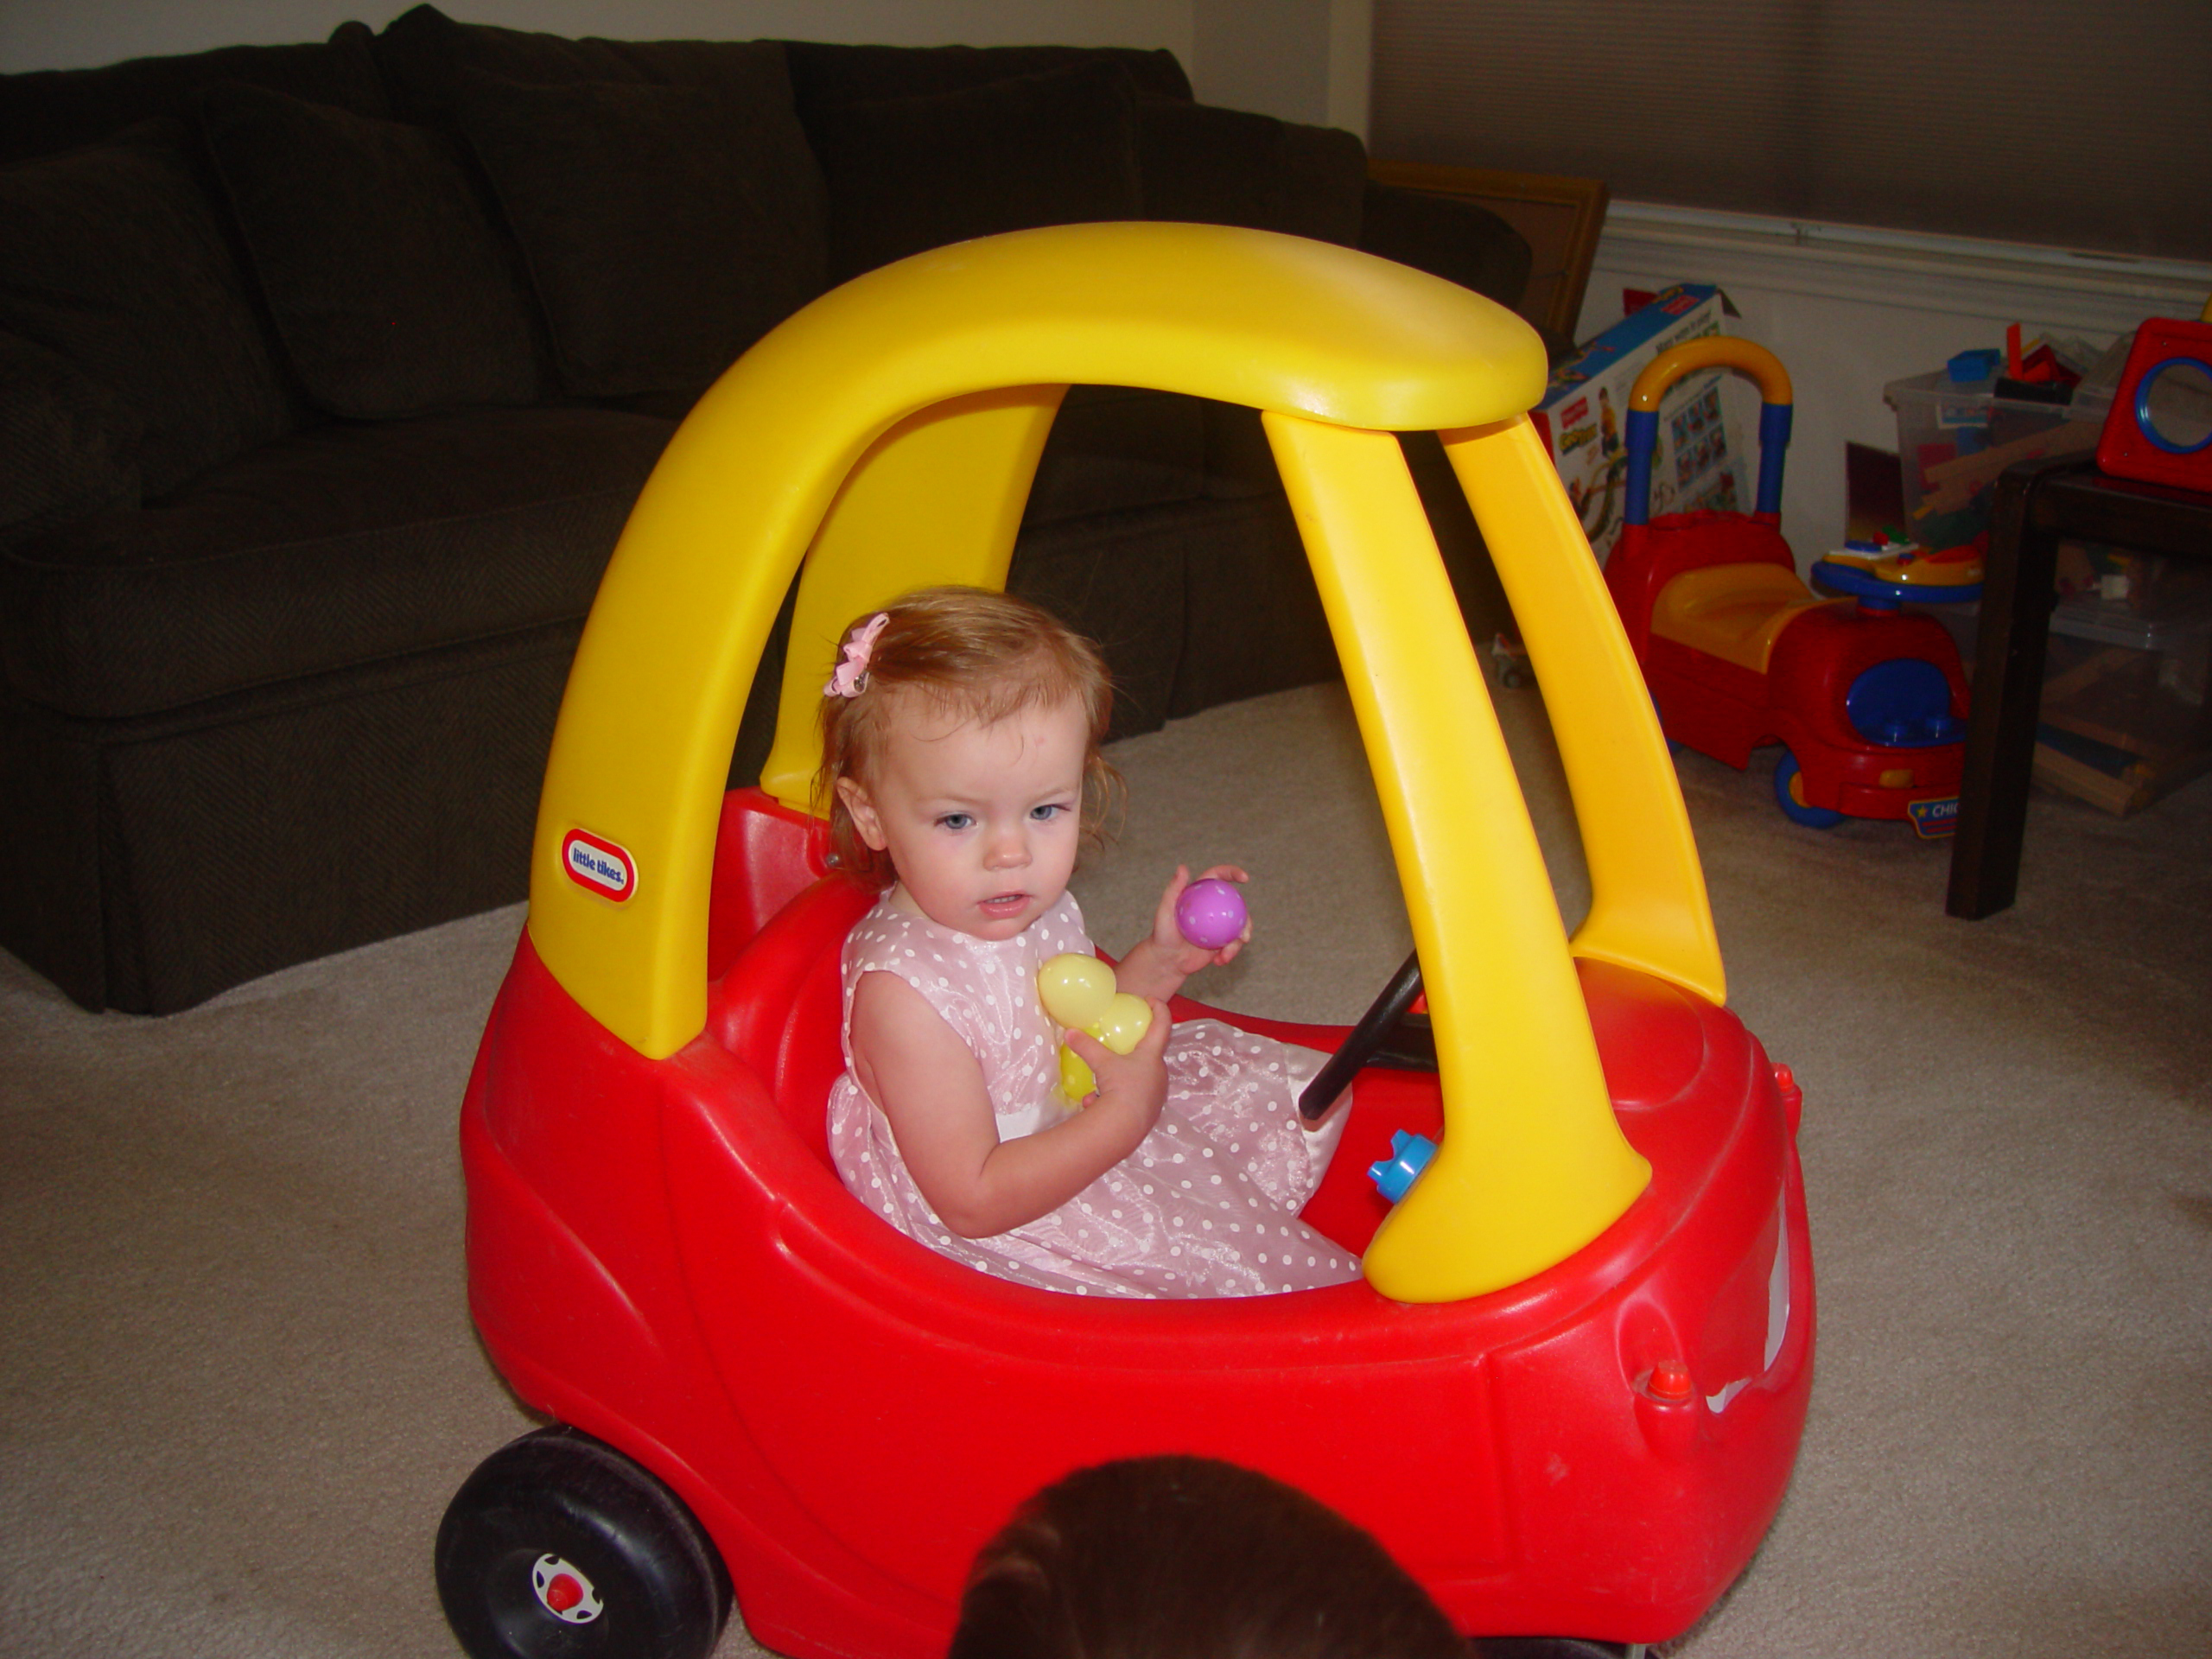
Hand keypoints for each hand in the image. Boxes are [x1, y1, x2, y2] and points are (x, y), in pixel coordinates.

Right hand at [1064, 998, 1170, 1141]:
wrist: (1125, 1128)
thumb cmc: (1120, 1088)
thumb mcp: (1101, 1063)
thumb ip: (1086, 1046)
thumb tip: (1069, 1032)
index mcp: (1152, 1056)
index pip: (1162, 1026)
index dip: (1159, 1009)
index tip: (1151, 1000)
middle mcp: (1159, 1074)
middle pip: (1152, 1054)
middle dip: (1138, 1049)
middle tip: (1124, 1043)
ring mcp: (1155, 1095)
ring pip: (1139, 1079)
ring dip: (1121, 1077)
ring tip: (1102, 1081)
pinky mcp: (1148, 1113)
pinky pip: (1131, 1099)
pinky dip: (1114, 1098)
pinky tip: (1095, 1102)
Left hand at [1150, 863, 1251, 976]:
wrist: (1166, 960)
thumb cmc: (1162, 934)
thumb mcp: (1165, 912)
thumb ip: (1173, 890)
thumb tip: (1183, 867)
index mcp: (1202, 893)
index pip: (1219, 877)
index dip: (1233, 873)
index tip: (1244, 878)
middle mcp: (1214, 906)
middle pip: (1237, 905)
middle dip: (1247, 918)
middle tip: (1245, 933)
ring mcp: (1221, 924)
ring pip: (1240, 927)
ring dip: (1238, 942)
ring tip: (1227, 954)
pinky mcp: (1223, 940)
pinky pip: (1234, 944)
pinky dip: (1230, 953)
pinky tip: (1219, 961)